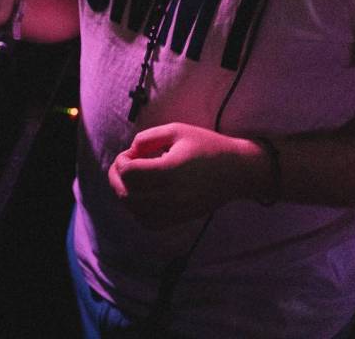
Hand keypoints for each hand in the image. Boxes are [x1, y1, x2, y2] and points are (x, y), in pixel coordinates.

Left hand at [108, 123, 269, 228]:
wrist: (238, 171)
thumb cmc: (207, 146)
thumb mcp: (176, 130)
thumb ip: (146, 138)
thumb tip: (129, 152)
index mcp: (170, 171)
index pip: (129, 173)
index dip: (121, 160)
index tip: (132, 152)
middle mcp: (172, 195)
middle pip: (126, 194)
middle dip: (116, 178)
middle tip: (124, 165)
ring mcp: (176, 211)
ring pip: (134, 211)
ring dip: (125, 194)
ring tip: (133, 179)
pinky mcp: (180, 219)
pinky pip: (148, 222)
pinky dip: (137, 210)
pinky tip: (142, 195)